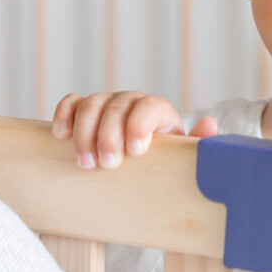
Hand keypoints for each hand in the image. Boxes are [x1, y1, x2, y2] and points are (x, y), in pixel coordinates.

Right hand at [51, 91, 217, 168]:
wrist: (141, 168)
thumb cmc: (163, 164)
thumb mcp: (181, 159)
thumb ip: (197, 144)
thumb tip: (210, 124)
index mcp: (158, 112)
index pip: (150, 105)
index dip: (141, 124)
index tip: (136, 151)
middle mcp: (131, 102)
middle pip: (117, 106)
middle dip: (109, 136)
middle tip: (107, 166)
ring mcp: (107, 104)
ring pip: (92, 104)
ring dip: (84, 133)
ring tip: (85, 164)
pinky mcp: (84, 111)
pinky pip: (71, 102)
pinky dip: (63, 116)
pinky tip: (60, 137)